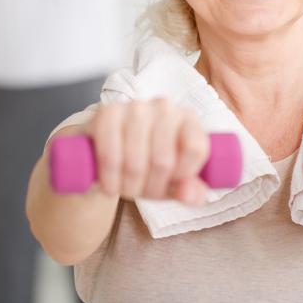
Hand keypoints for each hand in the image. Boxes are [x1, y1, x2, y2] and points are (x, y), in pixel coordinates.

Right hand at [83, 98, 209, 204]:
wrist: (107, 149)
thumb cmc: (147, 163)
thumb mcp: (173, 182)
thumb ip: (191, 192)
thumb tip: (189, 195)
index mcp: (188, 119)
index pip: (195, 149)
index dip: (182, 175)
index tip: (171, 182)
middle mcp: (164, 108)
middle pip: (163, 161)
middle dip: (151, 188)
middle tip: (142, 192)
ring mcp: (135, 107)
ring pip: (136, 162)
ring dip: (129, 187)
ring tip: (125, 189)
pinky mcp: (107, 113)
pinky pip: (110, 155)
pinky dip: (110, 179)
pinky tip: (110, 186)